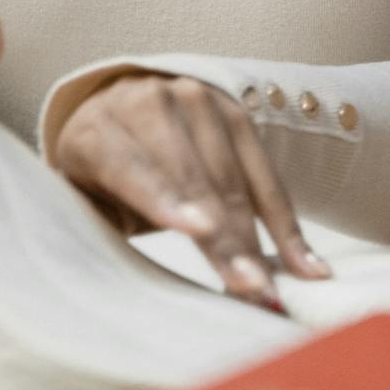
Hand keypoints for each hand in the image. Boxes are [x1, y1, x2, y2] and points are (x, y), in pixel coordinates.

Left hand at [53, 74, 330, 309]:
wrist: (119, 109)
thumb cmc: (97, 176)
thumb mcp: (82, 198)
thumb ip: (96, 225)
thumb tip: (116, 286)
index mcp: (96, 128)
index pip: (131, 166)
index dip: (164, 199)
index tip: (198, 230)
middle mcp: (147, 103)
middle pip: (192, 179)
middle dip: (224, 238)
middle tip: (247, 287)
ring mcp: (196, 101)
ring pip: (232, 182)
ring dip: (255, 241)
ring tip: (269, 288)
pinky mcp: (236, 113)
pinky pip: (266, 177)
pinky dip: (286, 225)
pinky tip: (306, 265)